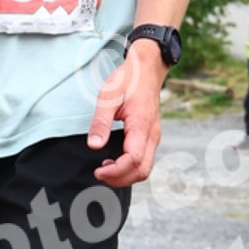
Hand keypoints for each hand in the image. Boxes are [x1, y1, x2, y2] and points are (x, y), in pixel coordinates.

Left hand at [87, 38, 164, 185]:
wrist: (146, 69)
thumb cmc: (127, 80)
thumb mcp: (108, 97)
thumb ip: (100, 122)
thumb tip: (94, 146)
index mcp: (142, 126)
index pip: (134, 160)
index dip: (116, 171)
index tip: (98, 171)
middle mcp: (152, 135)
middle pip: (143, 171)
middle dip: (120, 179)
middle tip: (99, 173)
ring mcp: (154, 137)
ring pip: (145, 168)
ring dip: (125, 175)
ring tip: (104, 168)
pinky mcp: (151, 136)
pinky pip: (145, 160)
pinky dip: (130, 168)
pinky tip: (113, 161)